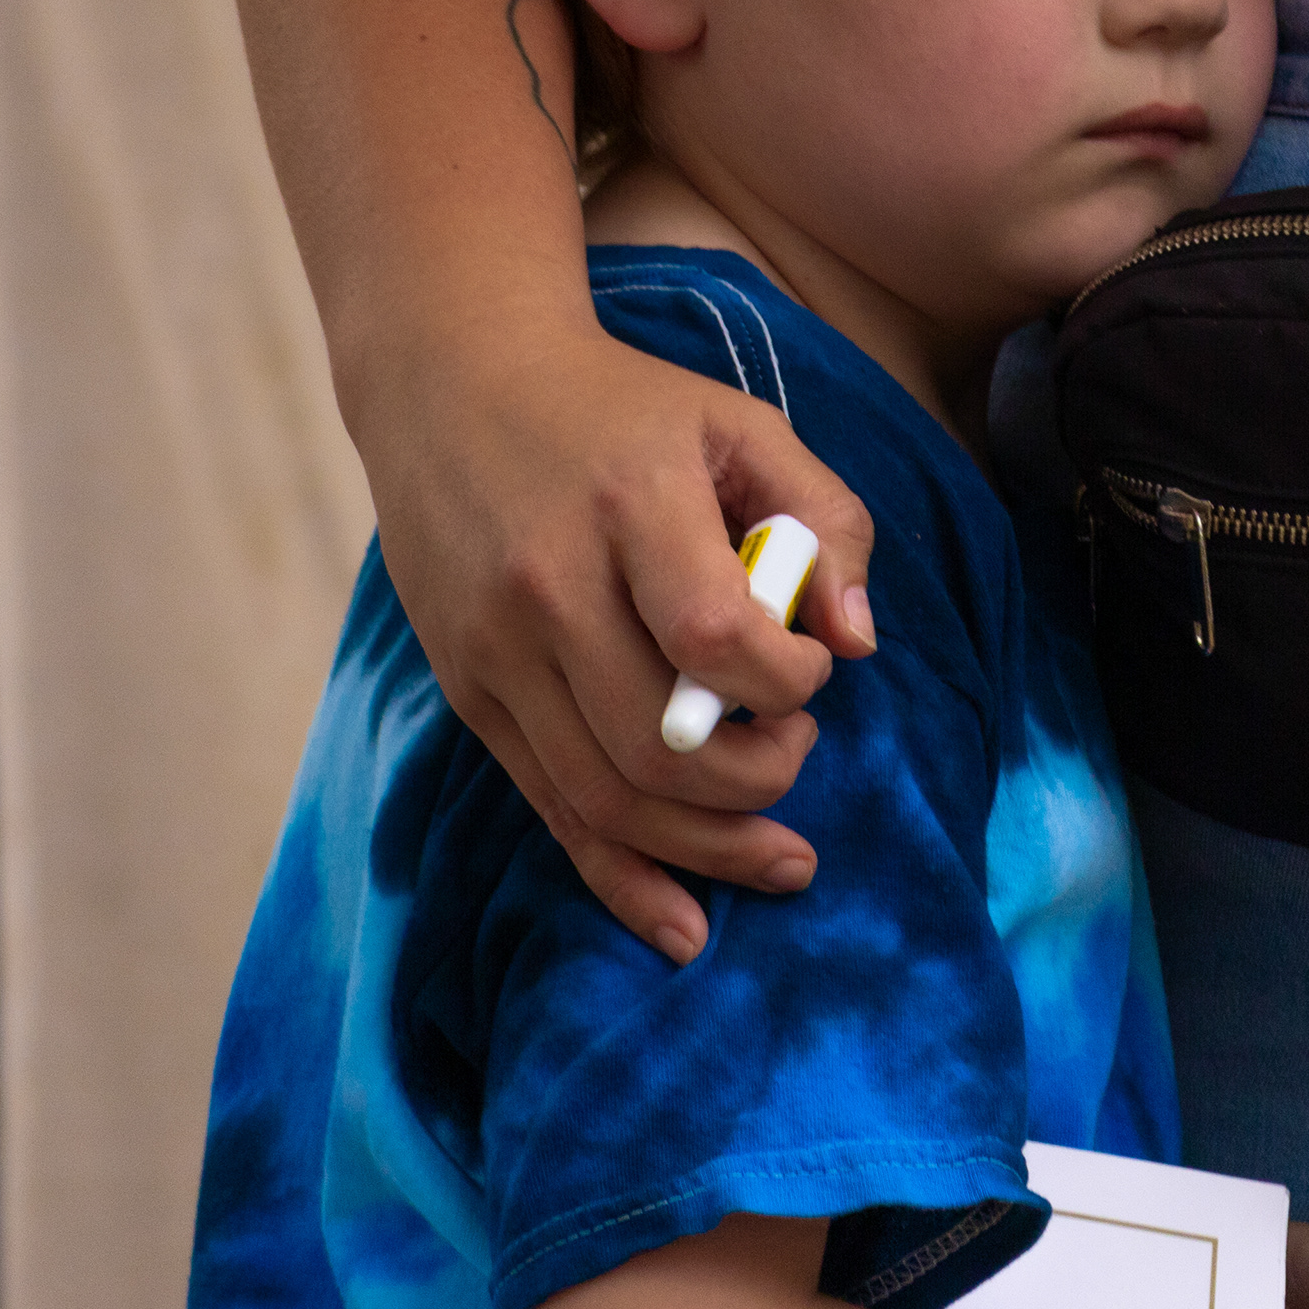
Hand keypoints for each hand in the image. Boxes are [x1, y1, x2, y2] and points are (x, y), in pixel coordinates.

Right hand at [363, 318, 876, 961]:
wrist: (453, 381)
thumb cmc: (622, 409)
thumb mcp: (739, 425)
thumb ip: (824, 520)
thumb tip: (856, 645)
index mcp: (626, 501)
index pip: (712, 637)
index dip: (784, 686)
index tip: (809, 674)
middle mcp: (546, 582)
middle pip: (660, 744)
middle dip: (758, 780)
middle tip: (795, 748)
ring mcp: (495, 647)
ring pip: (606, 797)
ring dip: (709, 846)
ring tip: (780, 848)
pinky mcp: (469, 691)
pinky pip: (549, 810)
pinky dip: (621, 880)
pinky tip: (685, 928)